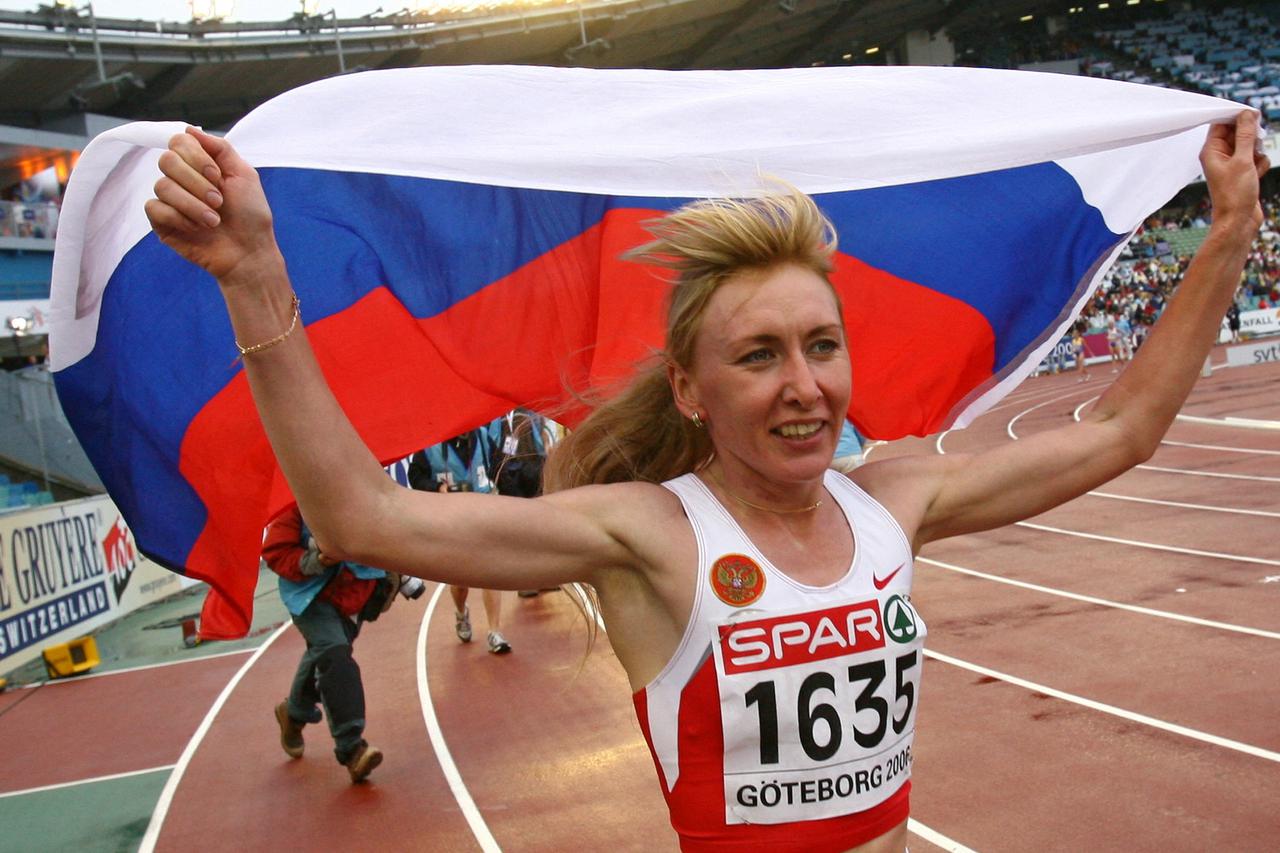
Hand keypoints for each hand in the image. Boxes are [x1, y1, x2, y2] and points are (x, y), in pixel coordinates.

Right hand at [143, 127, 282, 284]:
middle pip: (167, 160)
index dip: (196, 157)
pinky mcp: (161, 221)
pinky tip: (196, 228)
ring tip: (214, 221)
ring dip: (193, 204)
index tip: (218, 177)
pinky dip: (179, 217)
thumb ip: (220, 148)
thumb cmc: (250, 215)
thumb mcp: (244, 175)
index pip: (178, 142)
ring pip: (162, 186)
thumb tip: (189, 129)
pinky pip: (154, 207)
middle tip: (219, 201)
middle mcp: (181, 179)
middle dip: (196, 182)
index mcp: (200, 165)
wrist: (249, 252)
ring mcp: (170, 200)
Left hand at [1200, 111, 1269, 232]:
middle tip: (1253, 148)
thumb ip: (1245, 135)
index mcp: (1211, 151)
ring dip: (1257, 152)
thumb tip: (1247, 113)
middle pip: (1237, 132)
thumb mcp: (1242, 160)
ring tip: (1254, 166)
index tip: (1252, 114)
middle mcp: (1219, 156)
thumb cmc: (1235, 194)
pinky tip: (1258, 175)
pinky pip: (1256, 158)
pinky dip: (1260, 164)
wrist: (1239, 221)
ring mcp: (1232, 164)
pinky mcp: (1243, 172)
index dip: (1236, 116)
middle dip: (1250, 137)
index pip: (1220, 123)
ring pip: (1250, 145)